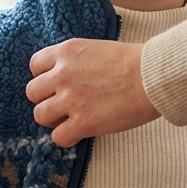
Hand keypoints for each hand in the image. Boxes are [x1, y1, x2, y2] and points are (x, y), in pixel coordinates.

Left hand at [27, 39, 160, 146]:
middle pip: (32, 93)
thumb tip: (66, 79)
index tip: (58, 84)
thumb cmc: (134, 62)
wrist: (154, 77)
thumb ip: (75, 62)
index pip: (35, 65)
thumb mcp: (96, 49)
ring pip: (40, 115)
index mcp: (67, 52)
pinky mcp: (83, 122)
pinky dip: (67, 138)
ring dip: (54, 120)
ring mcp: (71, 99)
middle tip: (66, 104)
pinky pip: (57, 138)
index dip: (45, 77)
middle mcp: (63, 74)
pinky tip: (81, 132)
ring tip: (72, 118)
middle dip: (47, 99)